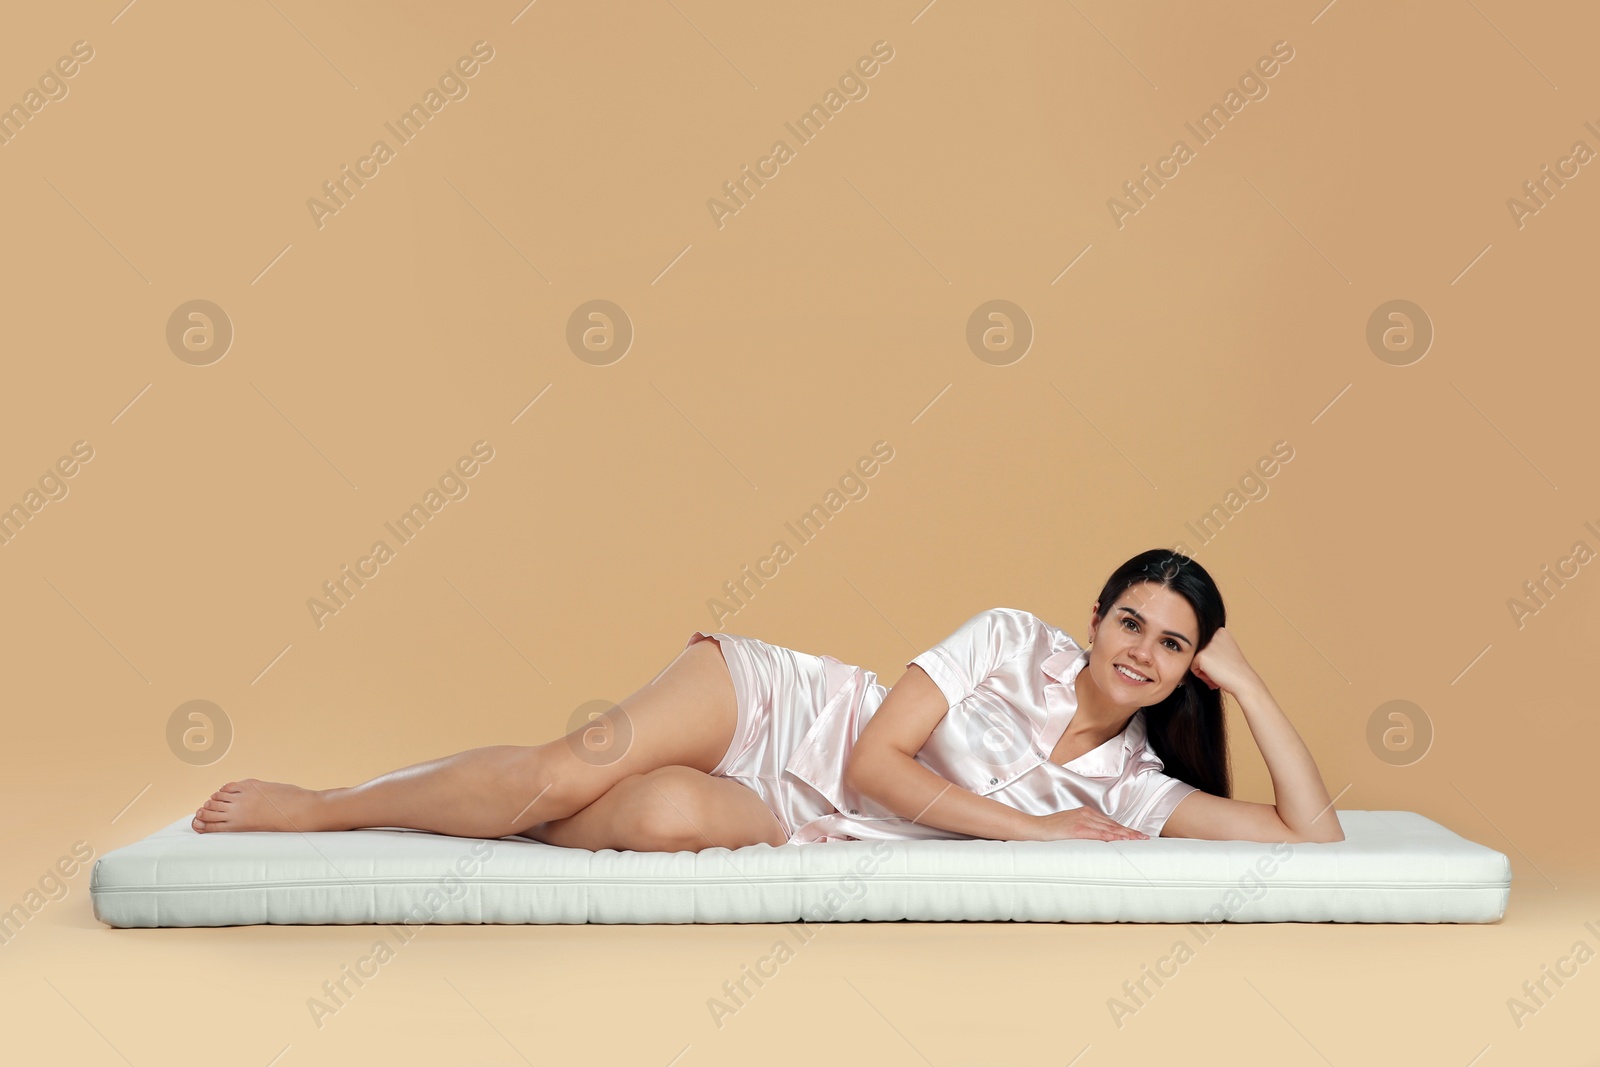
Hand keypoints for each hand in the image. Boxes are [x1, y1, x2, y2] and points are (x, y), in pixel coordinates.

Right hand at [1018, 807, 1147, 841]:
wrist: (1034, 829)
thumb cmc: (1050, 831)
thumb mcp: (1070, 828)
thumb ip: (1084, 831)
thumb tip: (1097, 840)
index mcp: (1085, 813)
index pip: (1110, 823)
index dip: (1125, 829)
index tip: (1137, 834)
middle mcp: (1086, 814)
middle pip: (1113, 824)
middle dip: (1130, 832)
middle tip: (1145, 838)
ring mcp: (1082, 821)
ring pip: (1109, 828)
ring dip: (1125, 834)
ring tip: (1138, 839)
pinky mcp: (1077, 829)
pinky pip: (1098, 833)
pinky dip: (1110, 836)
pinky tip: (1120, 839)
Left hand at [1188, 626, 1262, 695]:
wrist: (1243, 681)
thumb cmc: (1236, 671)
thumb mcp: (1226, 651)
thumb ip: (1213, 648)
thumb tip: (1198, 653)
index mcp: (1220, 631)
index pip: (1205, 646)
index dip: (1213, 659)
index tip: (1223, 665)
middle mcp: (1213, 634)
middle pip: (1199, 652)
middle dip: (1207, 665)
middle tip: (1219, 672)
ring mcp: (1206, 644)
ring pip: (1195, 660)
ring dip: (1204, 671)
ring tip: (1217, 675)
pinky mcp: (1200, 655)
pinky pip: (1193, 668)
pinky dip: (1201, 676)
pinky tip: (1214, 677)